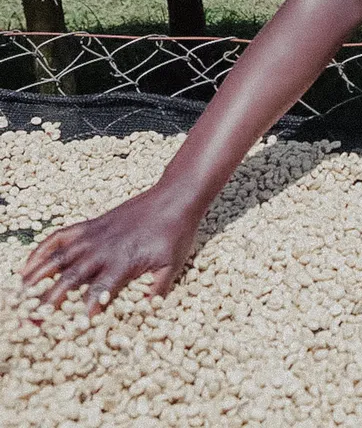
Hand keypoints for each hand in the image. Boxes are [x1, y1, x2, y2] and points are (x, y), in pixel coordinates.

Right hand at [21, 186, 199, 316]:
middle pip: (69, 280)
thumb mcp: (173, 265)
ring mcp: (93, 236)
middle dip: (48, 303)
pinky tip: (26, 266)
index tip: (70, 331)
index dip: (83, 313)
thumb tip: (147, 316)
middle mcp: (102, 251)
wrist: (174, 197)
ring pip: (57, 259)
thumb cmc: (175, 233)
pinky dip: (40, 251)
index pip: (97, 294)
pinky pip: (59, 237)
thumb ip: (157, 291)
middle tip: (30, 323)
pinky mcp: (90, 225)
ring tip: (19, 298)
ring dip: (36, 279)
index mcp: (122, 264)